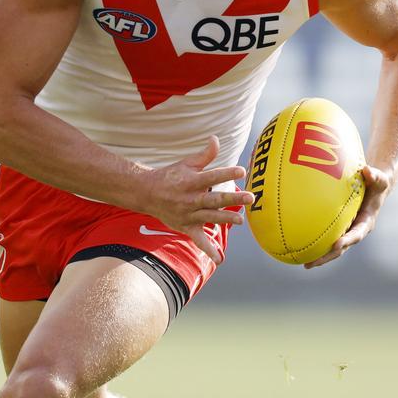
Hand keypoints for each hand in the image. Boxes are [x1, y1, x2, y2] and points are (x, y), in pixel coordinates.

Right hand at [136, 136, 252, 263]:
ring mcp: (188, 215)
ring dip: (226, 218)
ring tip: (240, 219)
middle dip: (233, 198)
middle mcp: (190, 199)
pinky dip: (208, 250)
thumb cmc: (171, 176)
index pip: (211, 176)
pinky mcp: (186, 227)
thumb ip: (204, 155)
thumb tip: (216, 139)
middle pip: (214, 199)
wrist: (147, 194)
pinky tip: (220, 258)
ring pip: (209, 217)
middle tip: (250, 197)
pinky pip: (198, 240)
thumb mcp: (186, 163)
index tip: (242, 170)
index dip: (226, 172)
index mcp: (191, 181)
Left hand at [304, 165, 390, 268]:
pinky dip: (317, 244)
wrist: (375, 188)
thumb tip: (367, 170)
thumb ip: (375, 176)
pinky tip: (301, 248)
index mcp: (366, 222)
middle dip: (327, 257)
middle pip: (341, 248)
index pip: (356, 234)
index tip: (336, 245)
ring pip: (333, 248)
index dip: (347, 240)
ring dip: (320, 257)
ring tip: (304, 264)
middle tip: (312, 263)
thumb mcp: (379, 179)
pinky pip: (327, 238)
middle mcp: (356, 231)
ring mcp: (347, 231)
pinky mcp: (339, 229)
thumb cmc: (376, 183)